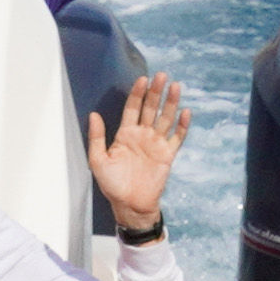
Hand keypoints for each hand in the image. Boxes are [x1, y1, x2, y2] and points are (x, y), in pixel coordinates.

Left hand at [87, 72, 188, 234]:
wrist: (130, 205)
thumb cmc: (112, 185)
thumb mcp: (98, 160)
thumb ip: (97, 137)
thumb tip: (94, 115)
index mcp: (126, 134)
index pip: (133, 108)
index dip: (137, 93)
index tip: (142, 79)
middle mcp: (142, 135)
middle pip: (151, 108)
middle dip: (156, 92)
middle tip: (161, 76)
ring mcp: (156, 144)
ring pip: (165, 118)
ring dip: (171, 103)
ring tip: (175, 87)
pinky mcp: (167, 155)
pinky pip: (177, 138)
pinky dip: (182, 126)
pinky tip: (185, 113)